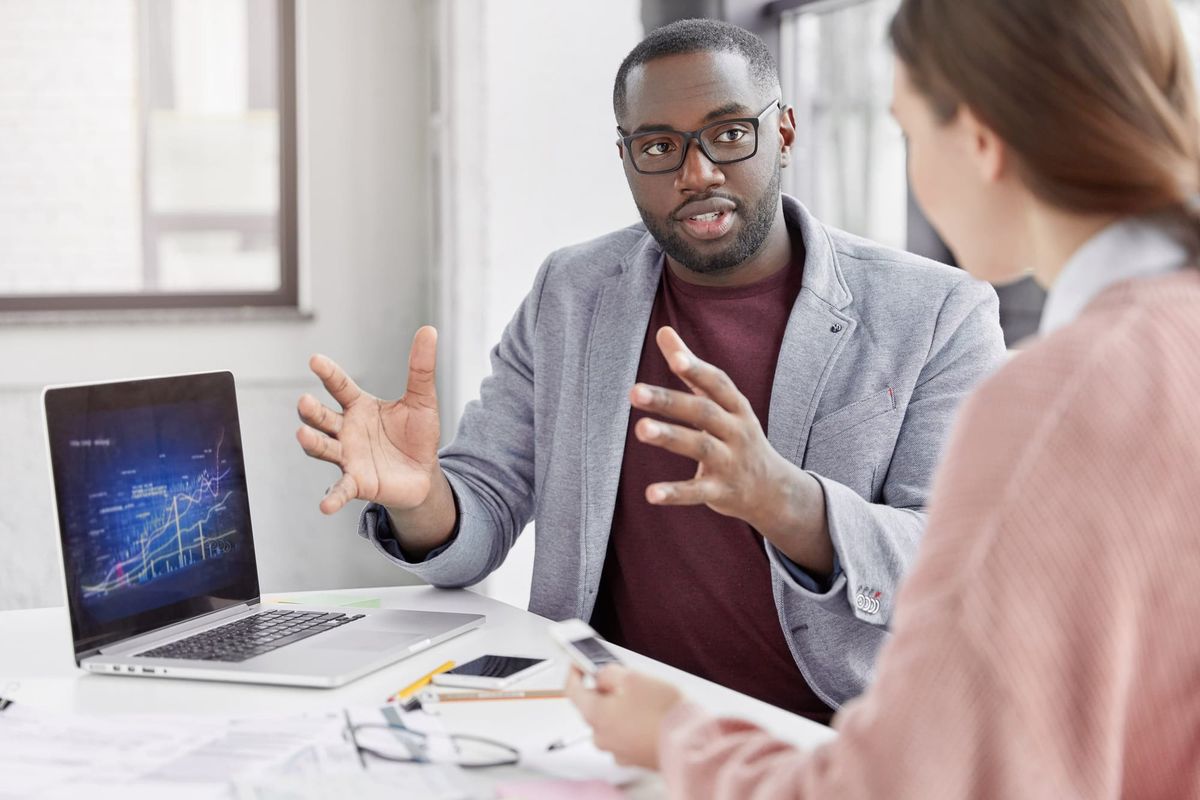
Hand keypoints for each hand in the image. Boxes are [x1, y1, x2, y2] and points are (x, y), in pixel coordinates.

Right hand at [296, 326, 442, 514]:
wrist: (424, 473)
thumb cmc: (416, 435)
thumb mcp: (423, 400)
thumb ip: (421, 368)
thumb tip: (429, 330)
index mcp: (359, 406)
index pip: (340, 386)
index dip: (328, 373)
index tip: (315, 360)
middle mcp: (346, 430)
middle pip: (322, 418)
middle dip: (311, 411)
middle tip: (304, 402)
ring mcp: (348, 457)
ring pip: (323, 448)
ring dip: (312, 443)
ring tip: (302, 436)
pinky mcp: (357, 482)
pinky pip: (340, 490)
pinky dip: (332, 497)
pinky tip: (325, 505)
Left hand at [564, 665, 683, 768]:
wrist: (689, 743)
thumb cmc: (663, 713)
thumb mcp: (633, 677)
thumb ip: (609, 672)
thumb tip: (601, 675)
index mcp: (595, 714)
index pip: (572, 690)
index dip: (575, 672)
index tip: (579, 664)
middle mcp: (601, 736)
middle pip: (592, 707)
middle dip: (604, 691)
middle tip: (623, 679)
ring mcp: (617, 750)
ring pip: (610, 722)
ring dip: (620, 709)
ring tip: (643, 698)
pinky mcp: (633, 758)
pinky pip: (624, 736)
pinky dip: (632, 725)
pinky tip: (649, 717)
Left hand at [631, 326, 832, 573]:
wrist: (772, 489)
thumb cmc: (736, 435)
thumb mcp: (722, 402)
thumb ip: (690, 368)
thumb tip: (663, 330)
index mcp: (735, 406)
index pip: (717, 383)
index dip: (697, 369)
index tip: (674, 357)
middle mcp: (736, 431)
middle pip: (703, 412)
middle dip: (670, 402)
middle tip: (634, 392)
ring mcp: (730, 463)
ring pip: (700, 448)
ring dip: (671, 437)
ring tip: (640, 429)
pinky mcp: (721, 492)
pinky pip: (697, 492)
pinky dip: (675, 493)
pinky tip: (651, 493)